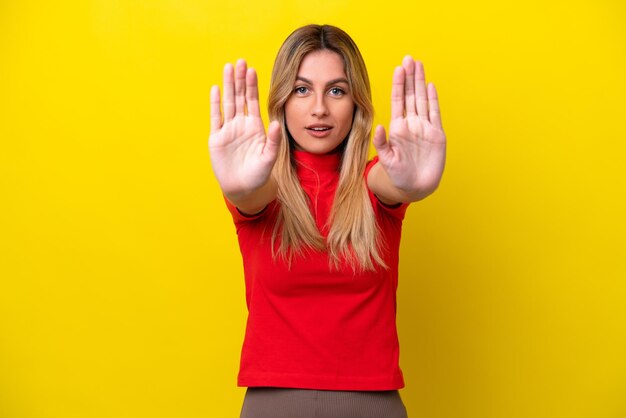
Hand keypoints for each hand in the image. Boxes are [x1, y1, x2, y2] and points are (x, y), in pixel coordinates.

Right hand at [209, 59, 279, 200]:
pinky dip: (215, 104)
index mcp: (255, 127)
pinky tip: (216, 89)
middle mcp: (241, 125)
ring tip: (228, 68)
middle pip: (240, 97)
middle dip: (240, 79)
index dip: (252, 86)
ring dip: (228, 86)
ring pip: (227, 103)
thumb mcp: (269, 158)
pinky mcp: (216, 138)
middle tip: (240, 61)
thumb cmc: (259, 174)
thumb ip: (273, 140)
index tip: (252, 70)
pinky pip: (216, 118)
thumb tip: (276, 123)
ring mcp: (228, 130)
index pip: (252, 101)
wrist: (243, 188)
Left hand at [372, 56, 445, 199]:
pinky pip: (435, 114)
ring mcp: (424, 128)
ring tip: (419, 65)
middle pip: (411, 95)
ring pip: (423, 100)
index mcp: (398, 127)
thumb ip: (382, 143)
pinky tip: (431, 86)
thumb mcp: (387, 159)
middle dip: (410, 77)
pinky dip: (433, 100)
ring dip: (421, 82)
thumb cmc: (398, 174)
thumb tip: (379, 127)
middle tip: (409, 58)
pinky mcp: (437, 135)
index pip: (398, 101)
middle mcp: (411, 124)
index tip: (398, 68)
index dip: (398, 84)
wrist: (415, 186)